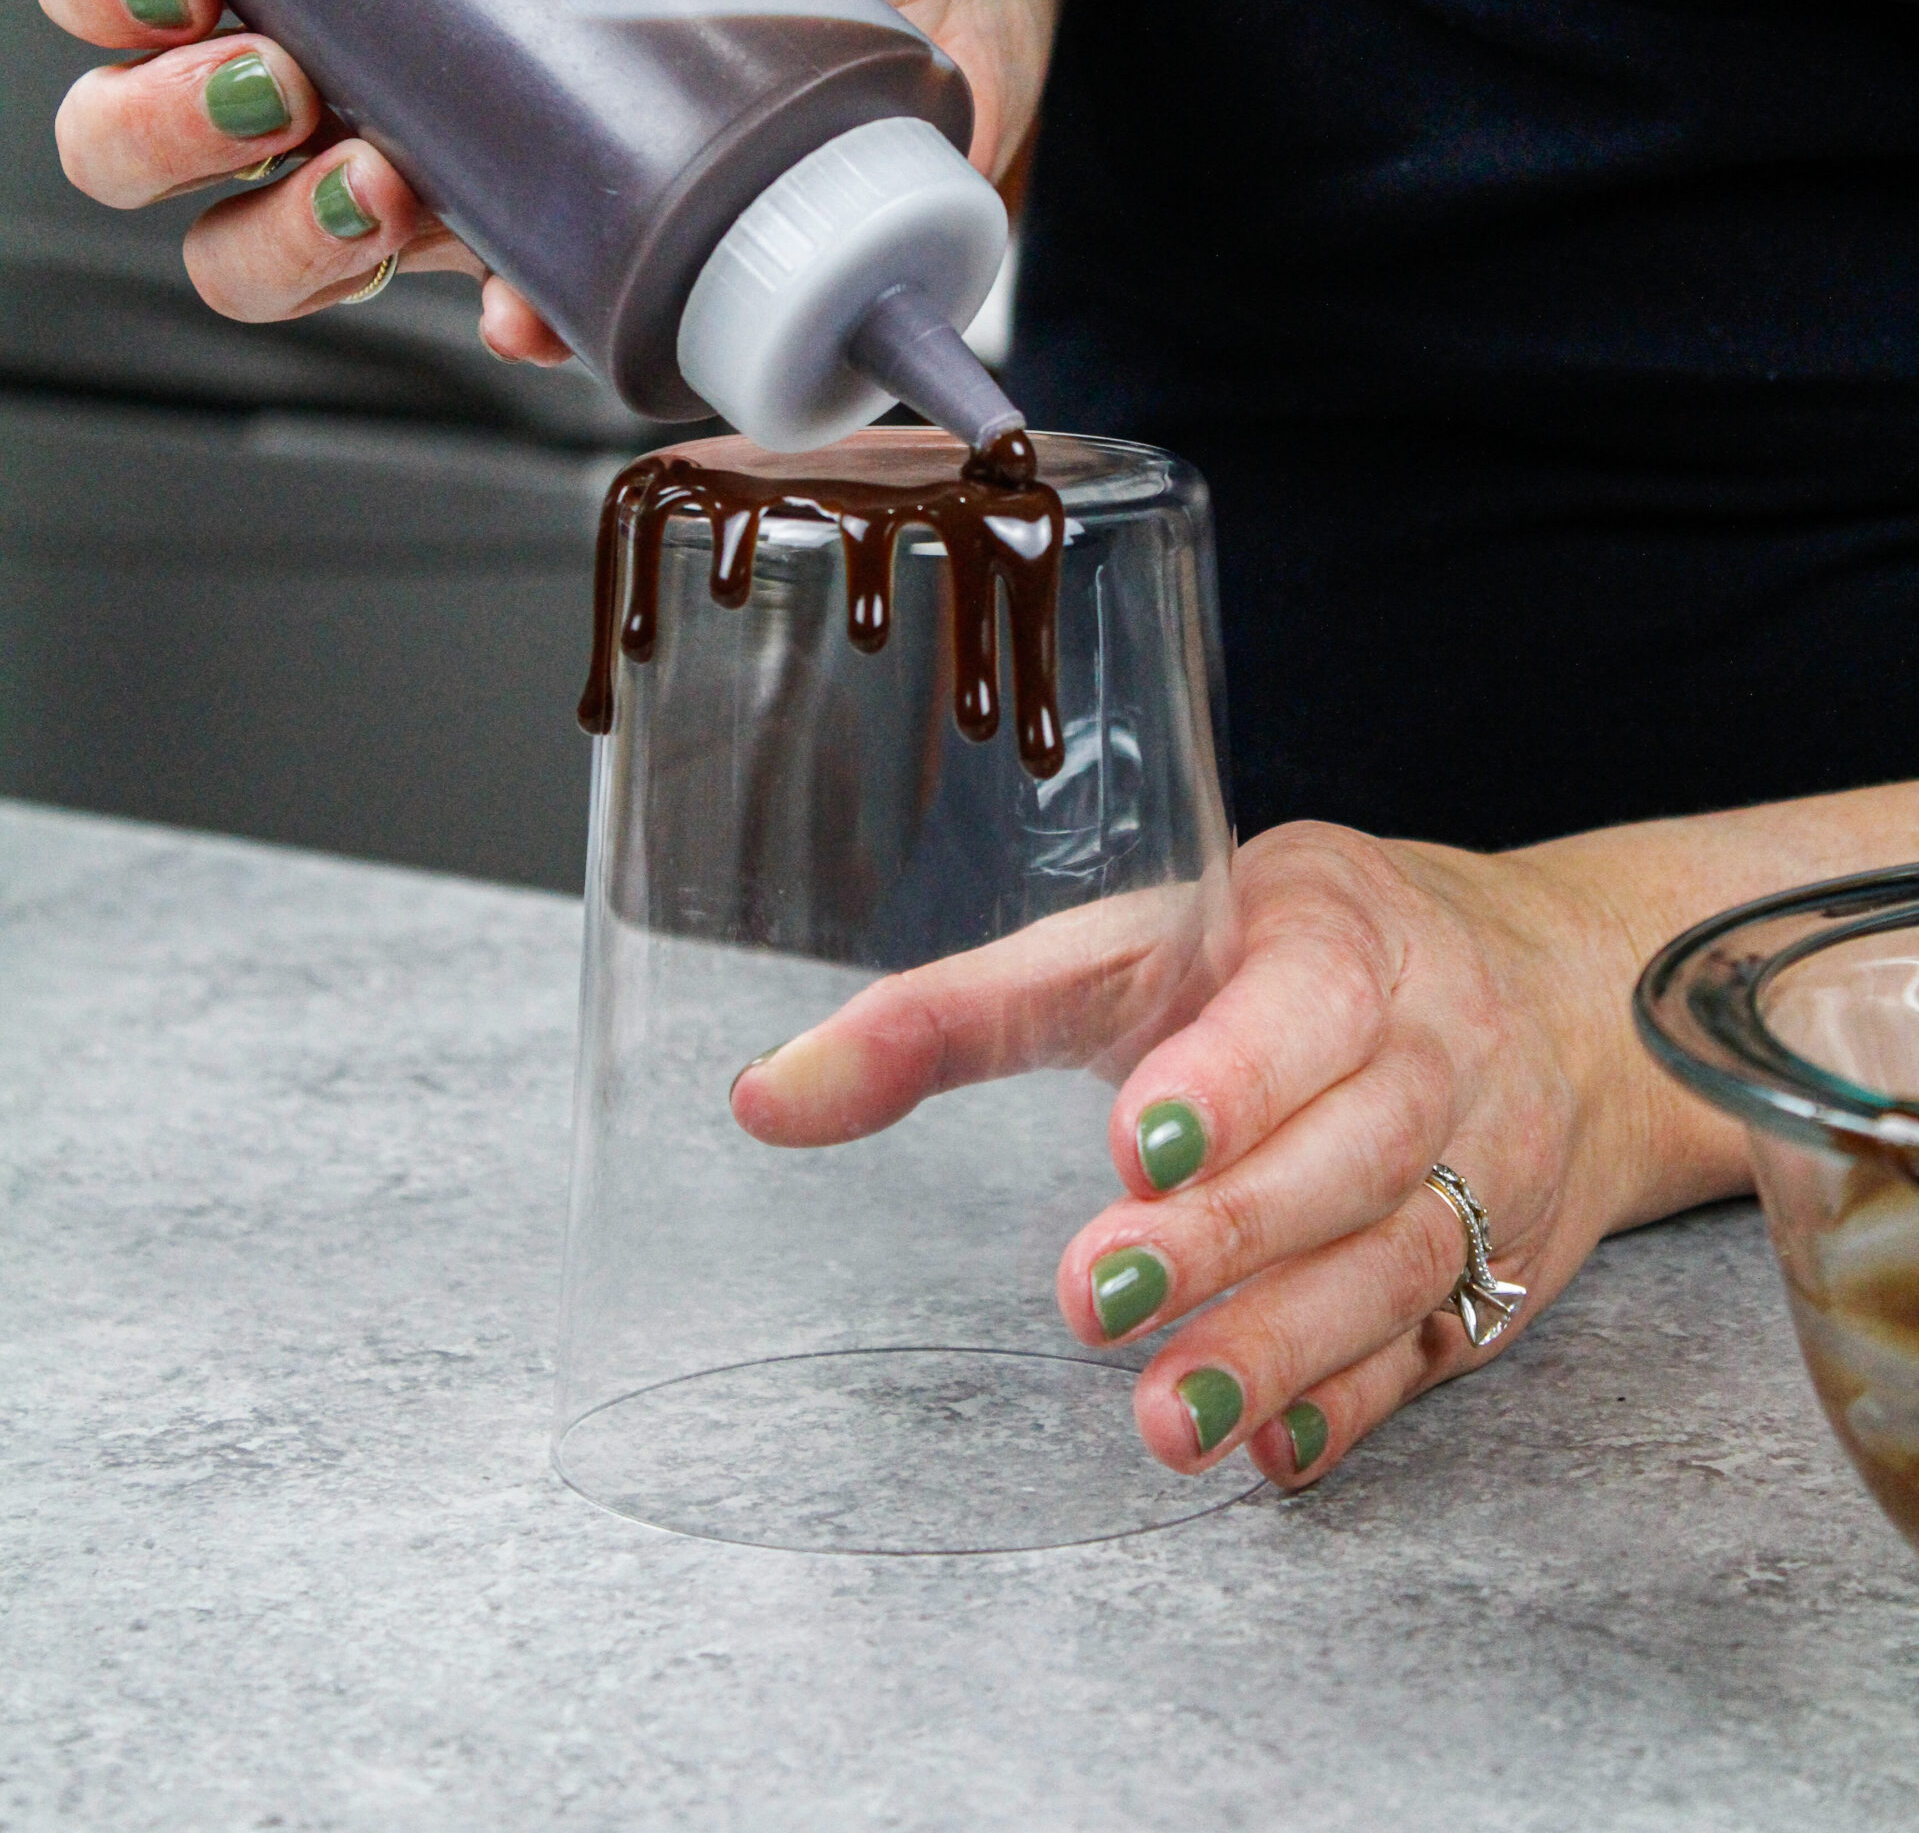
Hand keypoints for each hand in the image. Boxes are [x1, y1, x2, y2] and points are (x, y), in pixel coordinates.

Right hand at [33, 0, 1028, 355]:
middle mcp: (374, 65)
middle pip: (166, 131)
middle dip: (162, 124)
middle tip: (272, 83)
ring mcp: (463, 169)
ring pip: (275, 253)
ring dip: (285, 243)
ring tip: (378, 187)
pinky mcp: (576, 247)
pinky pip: (494, 316)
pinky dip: (504, 321)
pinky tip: (528, 303)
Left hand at [731, 818, 1750, 1488]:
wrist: (1557, 995)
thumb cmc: (1291, 961)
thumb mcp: (1141, 943)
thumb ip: (959, 1015)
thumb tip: (759, 1100)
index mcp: (1339, 931)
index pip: (1306, 997)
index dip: (1231, 1072)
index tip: (1135, 1139)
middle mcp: (1432, 1045)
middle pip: (1350, 1147)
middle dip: (1227, 1230)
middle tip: (1093, 1294)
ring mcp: (1485, 1164)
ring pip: (1398, 1262)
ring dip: (1282, 1346)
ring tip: (1169, 1421)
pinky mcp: (1502, 1270)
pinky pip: (1435, 1346)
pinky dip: (1355, 1403)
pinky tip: (1271, 1448)